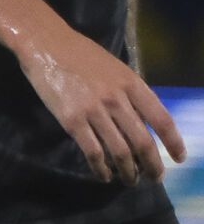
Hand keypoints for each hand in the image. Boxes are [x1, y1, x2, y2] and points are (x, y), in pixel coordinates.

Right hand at [20, 25, 185, 183]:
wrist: (45, 44)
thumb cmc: (81, 54)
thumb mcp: (115, 68)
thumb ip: (130, 93)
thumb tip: (143, 122)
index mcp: (132, 84)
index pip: (162, 119)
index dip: (173, 142)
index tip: (178, 158)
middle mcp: (117, 99)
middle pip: (143, 142)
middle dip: (152, 165)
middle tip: (154, 178)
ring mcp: (94, 111)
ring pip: (120, 152)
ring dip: (128, 171)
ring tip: (130, 180)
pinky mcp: (72, 120)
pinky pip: (93, 151)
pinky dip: (101, 168)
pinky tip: (103, 174)